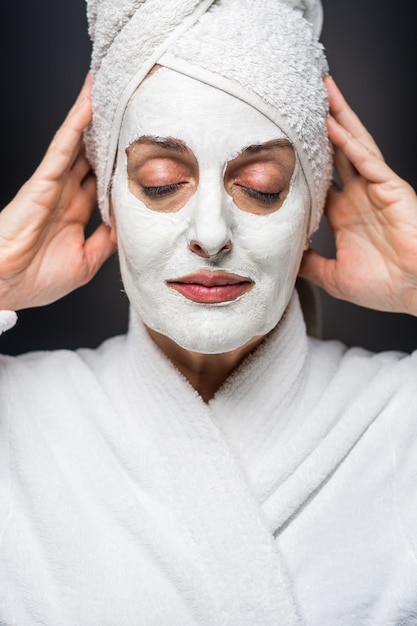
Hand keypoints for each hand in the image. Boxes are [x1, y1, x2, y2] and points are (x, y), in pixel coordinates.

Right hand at [0, 74, 115, 310]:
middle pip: (90, 154)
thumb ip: (106, 241)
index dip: (117, 163)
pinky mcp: (42, 182)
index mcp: (75, 212)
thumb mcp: (86, 262)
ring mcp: (53, 185)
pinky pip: (62, 149)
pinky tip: (89, 106)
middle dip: (105, 132)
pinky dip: (75, 127)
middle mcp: (65, 194)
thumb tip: (128, 227)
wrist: (5, 288)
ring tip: (107, 89)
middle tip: (127, 107)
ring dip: (90, 116)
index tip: (138, 151)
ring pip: (76, 143)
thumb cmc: (36, 280)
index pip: (101, 180)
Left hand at [300, 76, 416, 315]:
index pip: (319, 178)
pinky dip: (351, 143)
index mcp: (346, 213)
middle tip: (302, 98)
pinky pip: (369, 161)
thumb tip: (285, 258)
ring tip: (321, 91)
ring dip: (337, 118)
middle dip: (321, 124)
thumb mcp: (333, 276)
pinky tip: (334, 125)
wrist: (415, 292)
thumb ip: (309, 264)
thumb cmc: (384, 286)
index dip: (302, 159)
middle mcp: (360, 195)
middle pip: (336, 150)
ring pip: (353, 145)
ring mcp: (376, 189)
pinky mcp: (392, 188)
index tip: (281, 144)